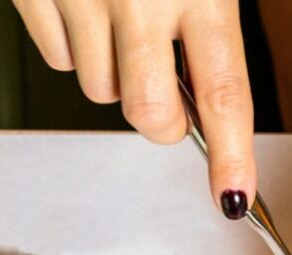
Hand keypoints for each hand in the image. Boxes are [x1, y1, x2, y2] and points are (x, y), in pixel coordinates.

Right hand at [12, 0, 256, 217]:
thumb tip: (212, 109)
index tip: (235, 198)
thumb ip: (213, 31)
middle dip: (160, 120)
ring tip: (119, 18)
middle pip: (150, 115)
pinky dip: (72, 44)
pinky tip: (85, 6)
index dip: (232, 154)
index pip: (224, 93)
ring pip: (98, 91)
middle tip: (164, 85)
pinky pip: (57, 59)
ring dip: (113, 72)